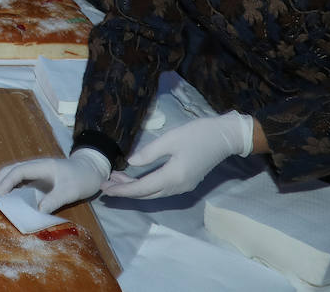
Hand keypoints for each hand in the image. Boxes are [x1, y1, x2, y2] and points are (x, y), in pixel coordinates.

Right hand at [0, 148, 110, 213]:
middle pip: (10, 170)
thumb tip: (38, 210)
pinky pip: (19, 181)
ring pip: (12, 174)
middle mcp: (35, 167)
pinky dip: (9, 187)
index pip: (18, 171)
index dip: (6, 182)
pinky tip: (5, 196)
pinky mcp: (38, 178)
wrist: (91, 171)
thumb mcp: (71, 191)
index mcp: (42, 166)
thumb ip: (54, 199)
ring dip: (0, 182)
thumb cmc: (81, 178)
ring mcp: (36, 172)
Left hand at [101, 111, 253, 199]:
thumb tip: (130, 162)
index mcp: (173, 176)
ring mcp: (183, 186)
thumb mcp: (170, 139)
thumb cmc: (198, 134)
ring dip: (134, 188)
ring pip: (153, 193)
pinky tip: (135, 178)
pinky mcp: (186, 181)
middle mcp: (177, 187)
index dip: (121, 190)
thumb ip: (149, 152)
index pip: (141, 188)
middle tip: (105, 184)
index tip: (104, 188)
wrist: (225, 137)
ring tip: (115, 179)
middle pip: (146, 194)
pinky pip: (161, 189)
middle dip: (124, 191)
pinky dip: (145, 186)